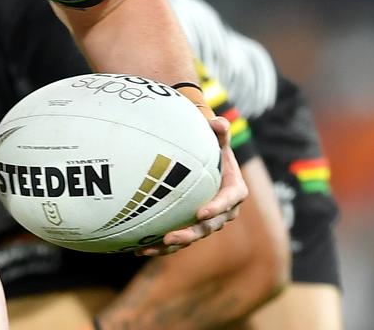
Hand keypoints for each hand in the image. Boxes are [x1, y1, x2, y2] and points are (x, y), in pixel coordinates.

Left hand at [137, 116, 246, 255]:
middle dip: (190, 233)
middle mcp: (223, 211)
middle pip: (209, 227)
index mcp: (234, 191)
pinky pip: (177, 240)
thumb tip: (219, 122)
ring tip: (150, 249)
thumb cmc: (213, 148)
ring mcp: (207, 221)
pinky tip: (139, 250)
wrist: (209, 163)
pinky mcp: (191, 226)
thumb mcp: (219, 139)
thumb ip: (220, 131)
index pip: (228, 201)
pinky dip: (159, 247)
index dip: (217, 208)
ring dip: (171, 246)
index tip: (202, 213)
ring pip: (192, 237)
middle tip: (170, 237)